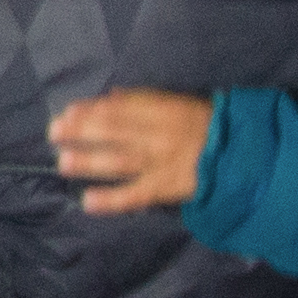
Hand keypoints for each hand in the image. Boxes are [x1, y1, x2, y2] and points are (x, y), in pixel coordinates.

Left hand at [48, 87, 215, 214]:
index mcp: (164, 109)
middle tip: (54, 133)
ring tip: (63, 162)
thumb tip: (112, 96)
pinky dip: (111, 199)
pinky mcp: (167, 188)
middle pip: (114, 130)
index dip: (92, 109)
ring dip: (89, 162)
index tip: (68, 111)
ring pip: (120, 160)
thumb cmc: (209, 126)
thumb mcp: (180, 103)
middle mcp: (159, 134)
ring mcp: (162, 163)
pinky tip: (88, 201)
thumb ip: (145, 100)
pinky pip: (136, 194)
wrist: (243, 156)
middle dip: (82, 131)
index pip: (121, 108)